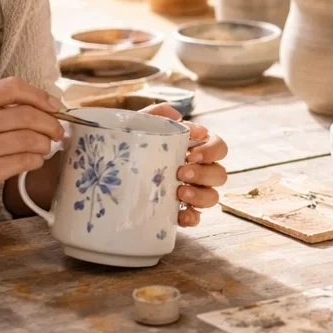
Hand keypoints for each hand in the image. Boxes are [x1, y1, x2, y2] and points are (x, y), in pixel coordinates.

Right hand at [0, 77, 64, 220]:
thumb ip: (9, 107)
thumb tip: (52, 105)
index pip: (12, 87)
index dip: (39, 95)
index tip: (54, 106)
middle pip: (25, 115)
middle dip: (50, 123)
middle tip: (57, 132)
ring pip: (29, 139)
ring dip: (45, 144)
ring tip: (44, 147)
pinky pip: (25, 161)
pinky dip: (37, 160)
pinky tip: (33, 161)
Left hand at [140, 103, 227, 227]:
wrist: (112, 176)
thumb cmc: (134, 146)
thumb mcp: (142, 126)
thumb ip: (158, 114)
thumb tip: (178, 116)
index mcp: (197, 149)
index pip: (220, 147)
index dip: (211, 151)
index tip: (192, 153)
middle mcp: (201, 171)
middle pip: (220, 174)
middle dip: (203, 173)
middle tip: (181, 172)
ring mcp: (194, 193)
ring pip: (213, 197)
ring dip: (200, 195)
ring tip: (179, 192)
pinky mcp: (182, 212)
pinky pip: (197, 218)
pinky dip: (192, 217)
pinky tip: (179, 215)